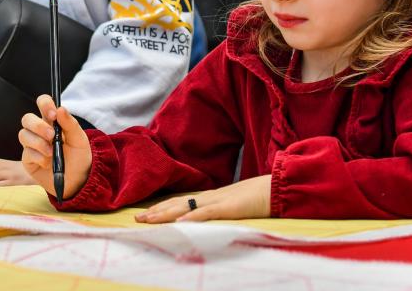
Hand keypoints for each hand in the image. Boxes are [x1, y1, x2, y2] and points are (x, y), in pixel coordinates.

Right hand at [19, 95, 91, 200]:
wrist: (78, 181)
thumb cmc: (79, 157)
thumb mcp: (79, 139)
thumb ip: (70, 124)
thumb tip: (60, 108)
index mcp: (52, 121)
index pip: (43, 103)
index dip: (45, 104)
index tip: (53, 114)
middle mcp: (39, 131)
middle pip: (27, 118)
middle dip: (38, 126)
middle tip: (51, 135)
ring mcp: (32, 145)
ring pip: (23, 135)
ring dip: (38, 143)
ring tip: (51, 152)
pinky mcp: (28, 159)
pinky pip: (26, 153)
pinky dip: (38, 157)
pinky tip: (48, 162)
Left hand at [135, 174, 271, 223]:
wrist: (274, 189)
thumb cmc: (256, 198)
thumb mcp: (232, 206)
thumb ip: (218, 211)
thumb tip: (204, 219)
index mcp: (209, 197)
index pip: (180, 202)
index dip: (162, 207)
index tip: (146, 213)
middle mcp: (208, 197)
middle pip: (176, 203)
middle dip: (156, 211)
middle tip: (137, 218)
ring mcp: (217, 201)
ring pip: (185, 207)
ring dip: (165, 213)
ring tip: (149, 219)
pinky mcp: (228, 207)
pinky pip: (207, 213)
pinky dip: (193, 217)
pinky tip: (180, 223)